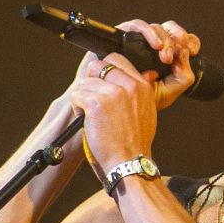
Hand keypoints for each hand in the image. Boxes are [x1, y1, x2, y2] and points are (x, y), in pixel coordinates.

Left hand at [67, 49, 159, 184]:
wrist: (129, 162)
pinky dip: (78, 108)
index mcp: (142, 85)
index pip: (117, 60)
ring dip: (84, 97)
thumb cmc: (135, 143)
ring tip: (92, 115)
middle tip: (92, 97)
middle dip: (91, 79)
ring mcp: (112, 93)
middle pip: (98, 65)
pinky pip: (77, 95)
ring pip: (85, 82)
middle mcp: (129, 85)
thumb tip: (130, 77)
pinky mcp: (96, 103)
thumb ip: (137, 92)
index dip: (104, 70)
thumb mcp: (146, 111)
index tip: (102, 84)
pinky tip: (87, 120)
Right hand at [118, 20, 200, 111]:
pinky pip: (136, 26)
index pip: (182, 40)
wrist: (113, 102)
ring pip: (155, 27)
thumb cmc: (138, 98)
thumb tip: (186, 55)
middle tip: (174, 58)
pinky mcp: (122, 35)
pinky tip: (155, 46)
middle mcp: (152, 44)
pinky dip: (149, 33)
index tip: (193, 51)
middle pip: (169, 29)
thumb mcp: (168, 92)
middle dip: (176, 40)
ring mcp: (138, 39)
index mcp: (165, 54)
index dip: (190, 41)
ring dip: (164, 39)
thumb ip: (182, 78)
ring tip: (165, 57)